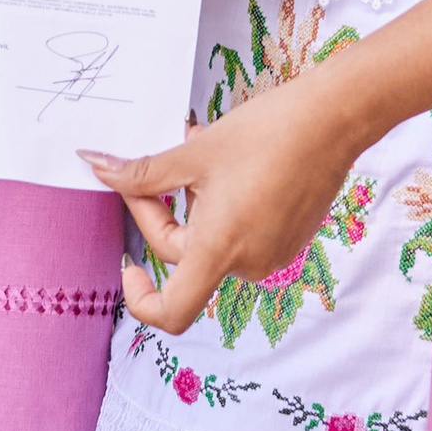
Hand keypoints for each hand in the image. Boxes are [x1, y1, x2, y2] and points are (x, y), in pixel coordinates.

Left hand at [80, 61, 365, 334]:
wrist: (335, 119)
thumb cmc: (267, 133)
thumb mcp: (193, 154)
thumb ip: (140, 174)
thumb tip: (96, 169)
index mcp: (219, 249)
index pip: (170, 311)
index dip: (139, 296)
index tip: (128, 263)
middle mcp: (248, 263)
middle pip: (183, 257)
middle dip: (159, 213)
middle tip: (152, 167)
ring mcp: (272, 255)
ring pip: (210, 240)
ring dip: (191, 205)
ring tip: (195, 155)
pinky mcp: (288, 239)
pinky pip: (239, 233)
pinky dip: (221, 207)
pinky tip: (225, 167)